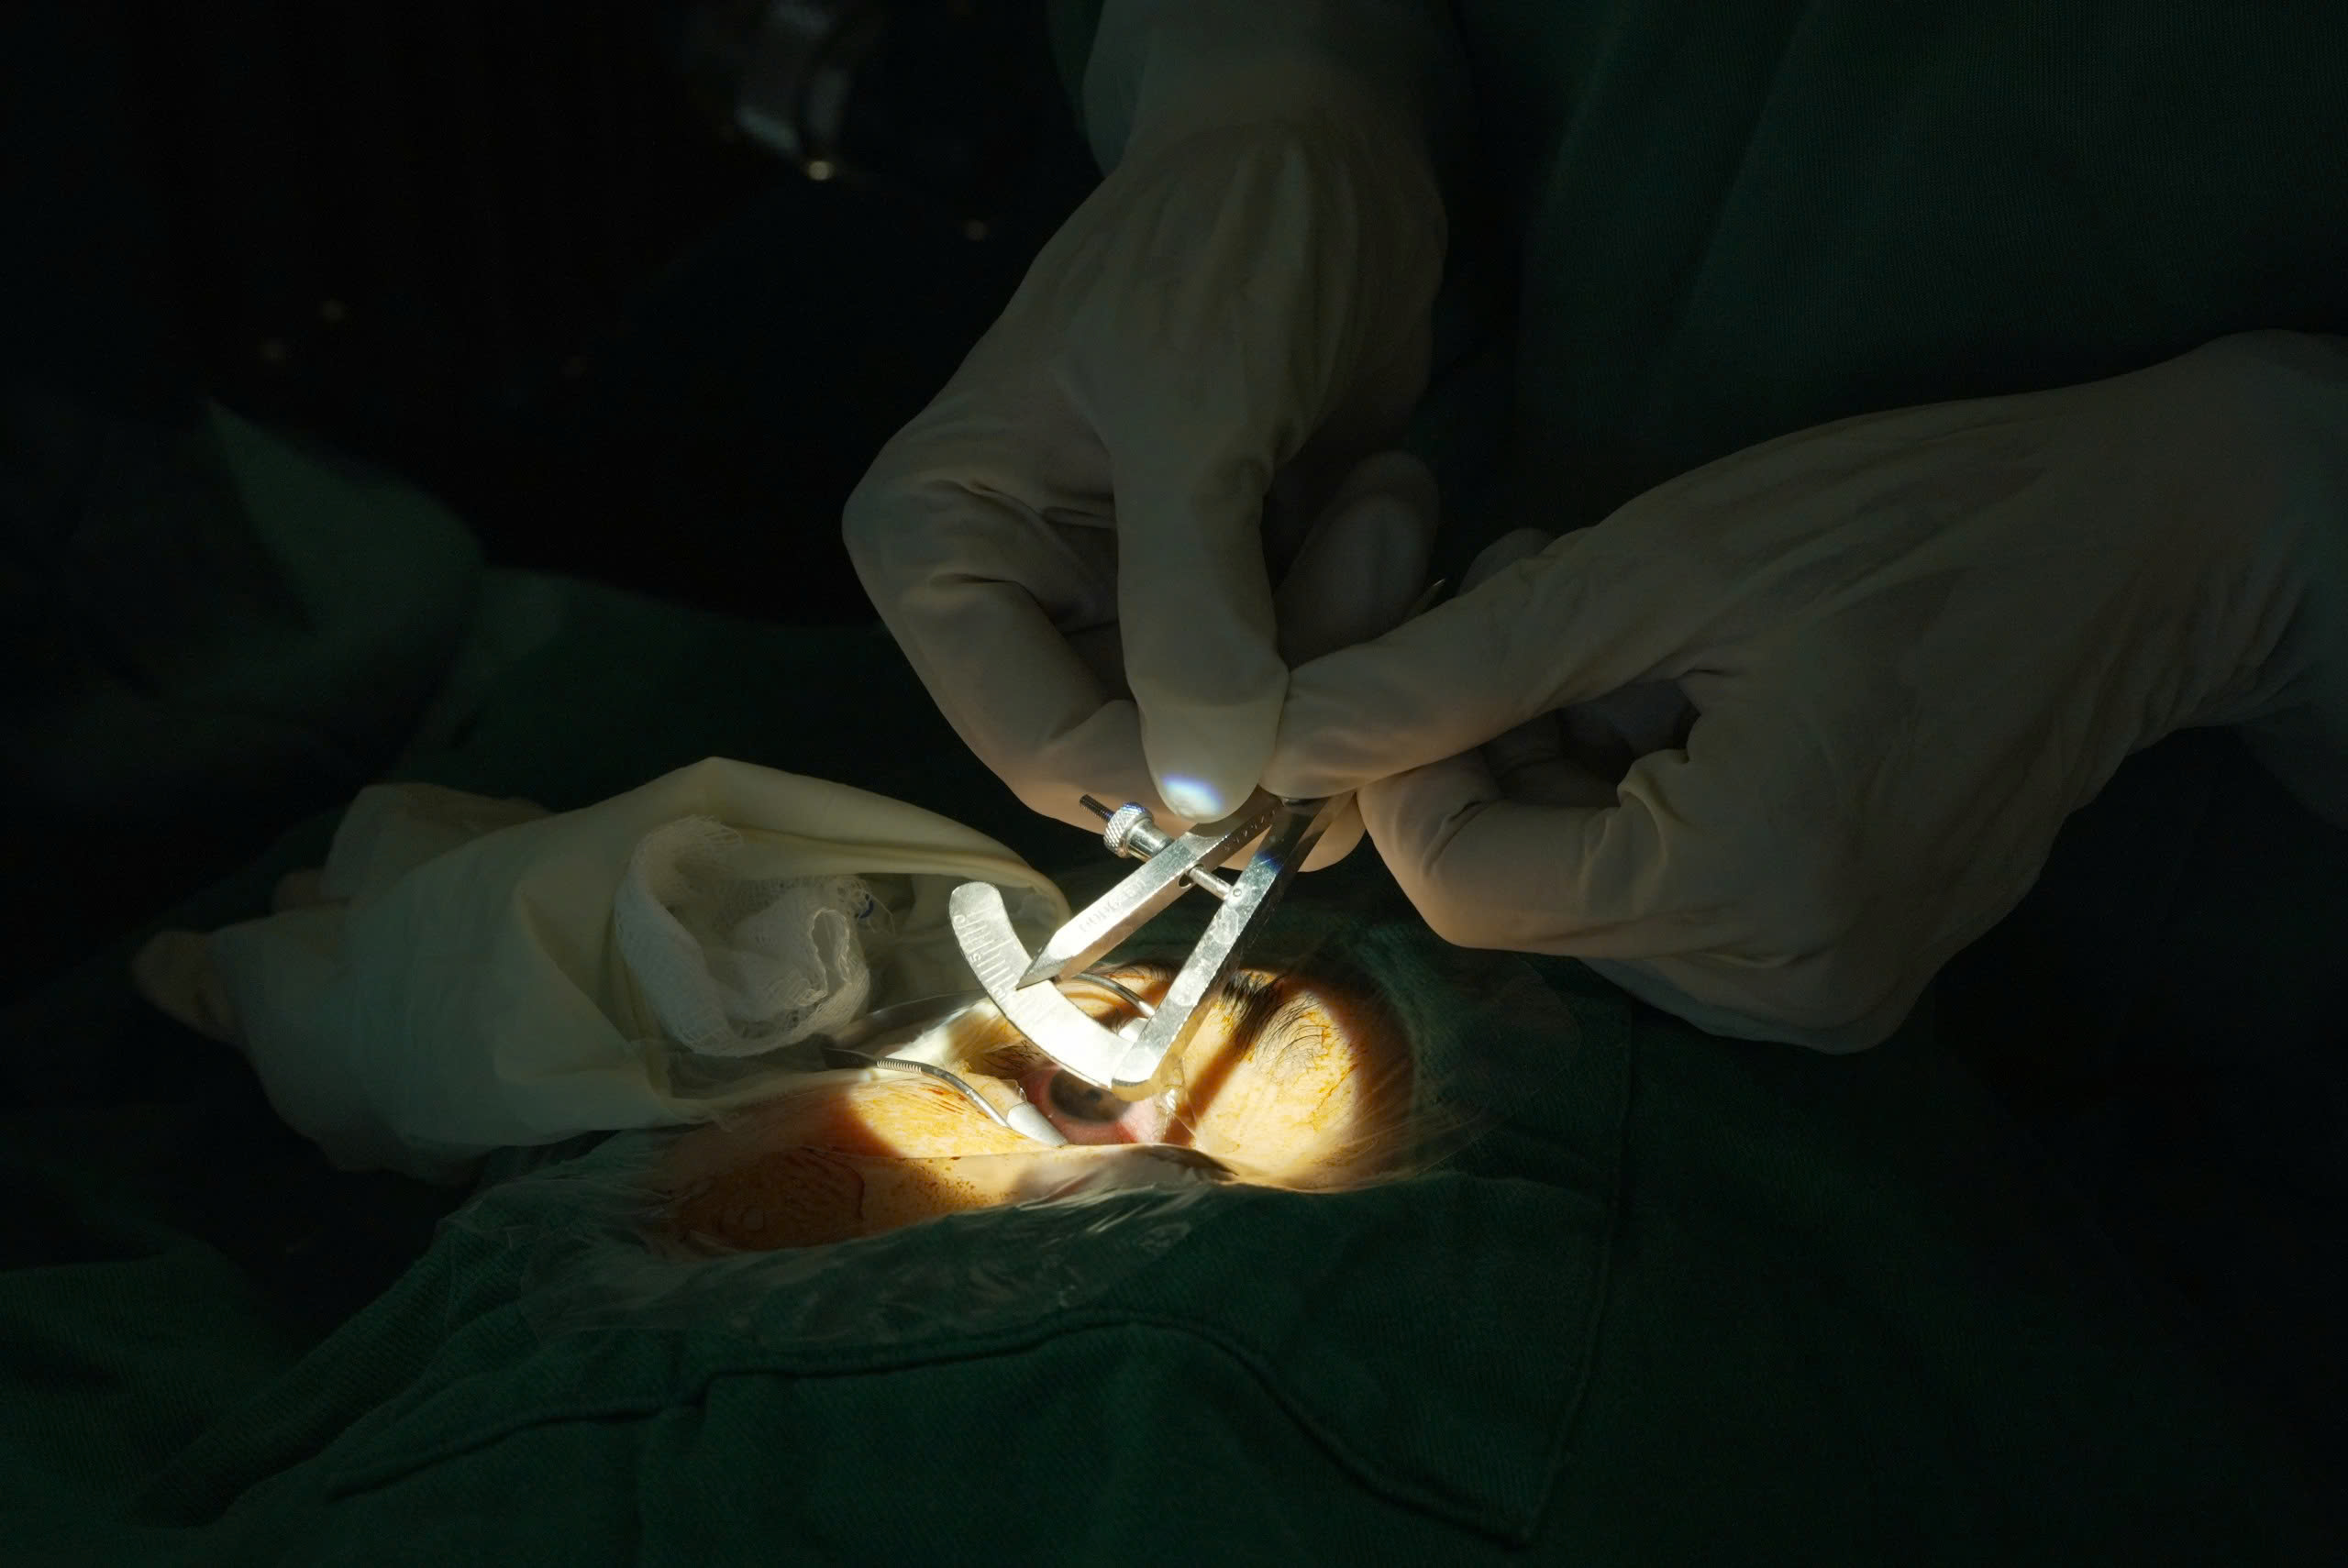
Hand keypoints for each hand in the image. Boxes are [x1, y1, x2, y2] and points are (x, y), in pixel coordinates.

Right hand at [843, 76, 1443, 837]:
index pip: (1041, 747)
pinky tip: (1379, 500)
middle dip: (1281, 692)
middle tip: (1369, 557)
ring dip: (1342, 638)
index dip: (1175, 771)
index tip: (1302, 729)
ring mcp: (1125, 607)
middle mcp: (1016, 598)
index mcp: (943, 551)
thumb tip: (1199, 793)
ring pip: (1243, 733)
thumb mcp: (1195, 414)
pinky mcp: (1226, 599)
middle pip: (1152, 754)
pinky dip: (1364, 619)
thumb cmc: (1227, 239)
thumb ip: (1189, 610)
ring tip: (1379, 502)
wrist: (1328, 144)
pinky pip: (1302, 685)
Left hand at [1267, 333, 2347, 1047]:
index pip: (1462, 885)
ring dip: (1561, 769)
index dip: (1408, 764)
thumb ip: (1456, 663)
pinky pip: (1664, 910)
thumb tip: (1276, 735)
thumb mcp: (1662, 566)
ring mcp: (1823, 997)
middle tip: (1543, 597)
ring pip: (1582, 903)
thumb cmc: (1910, 523)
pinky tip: (1691, 700)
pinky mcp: (1843, 973)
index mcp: (1744, 897)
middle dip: (1491, 751)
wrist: (2146, 551)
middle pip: (1522, 900)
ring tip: (1642, 642)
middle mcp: (1783, 992)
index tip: (1433, 635)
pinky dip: (1635, 805)